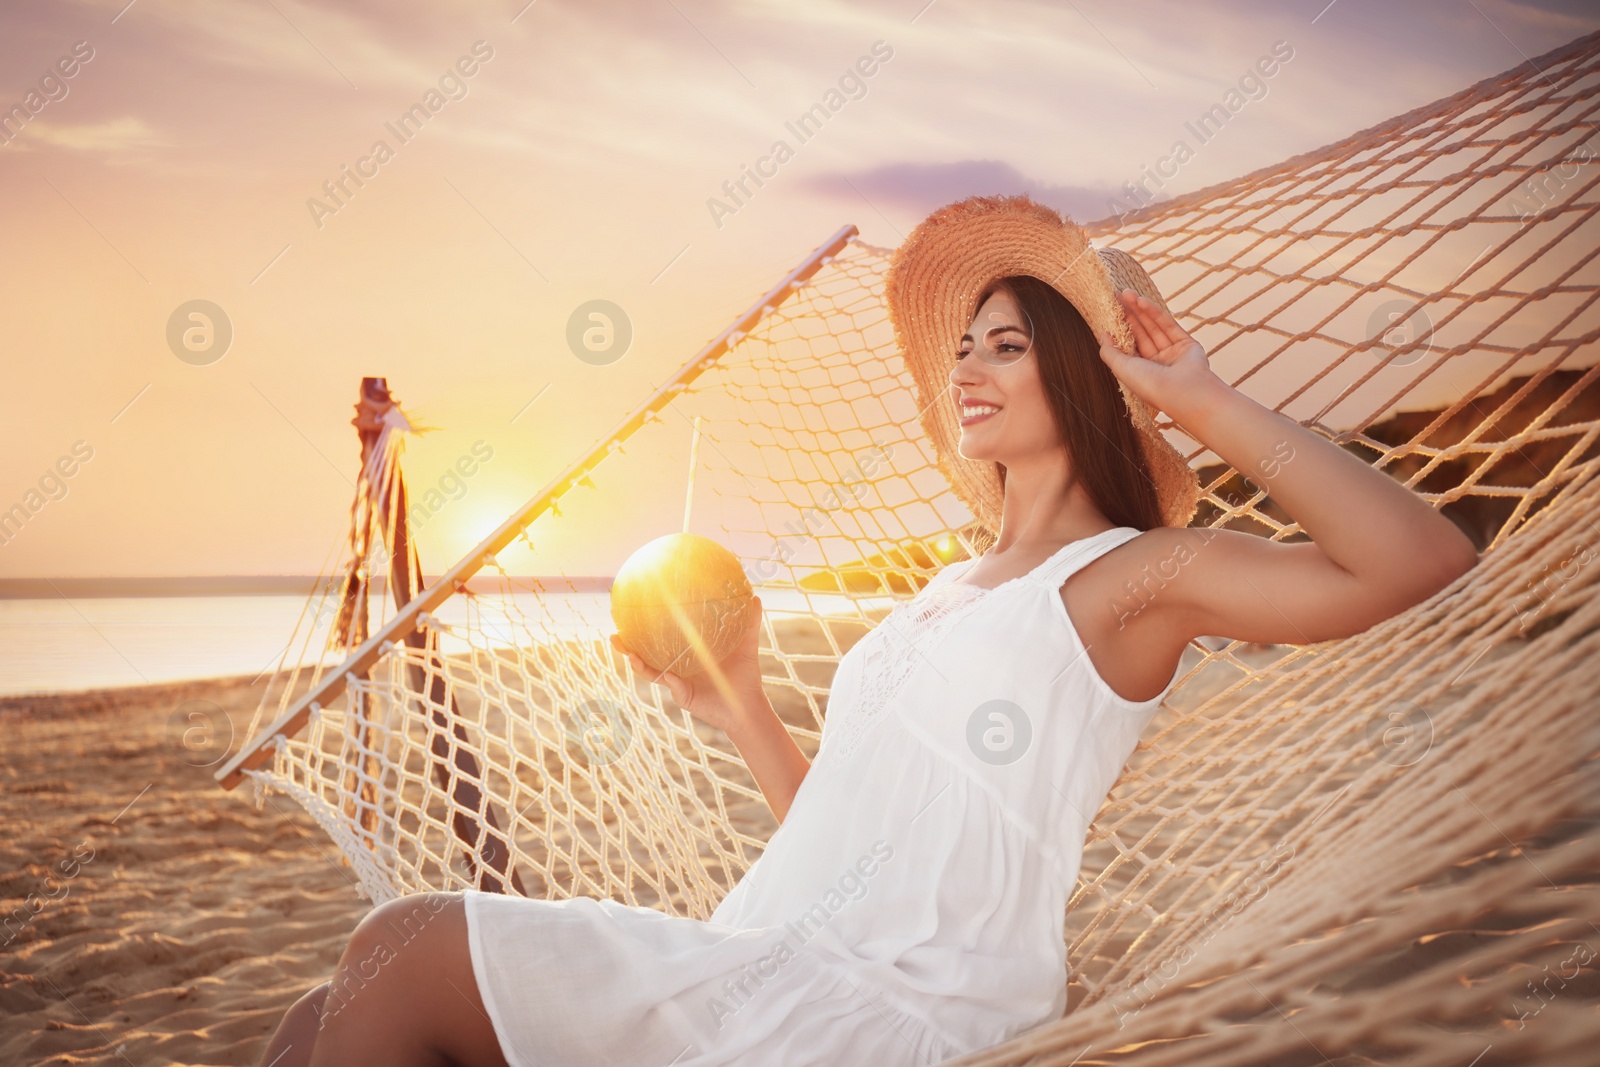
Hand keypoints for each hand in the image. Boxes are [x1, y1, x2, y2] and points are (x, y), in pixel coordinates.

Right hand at [610, 595, 766, 736]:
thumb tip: (755, 596)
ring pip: (650, 671)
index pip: (663, 640)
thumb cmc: (745, 677)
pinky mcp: (683, 696)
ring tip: (623, 648)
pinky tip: (661, 671)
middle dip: (628, 645)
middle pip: (647, 655)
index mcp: (688, 654)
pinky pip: (671, 685)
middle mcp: (678, 668)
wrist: (748, 707)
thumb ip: (749, 623)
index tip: (632, 613)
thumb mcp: (746, 646)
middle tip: (614, 632)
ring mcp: (678, 683)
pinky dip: (667, 678)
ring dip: (635, 661)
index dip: (646, 629)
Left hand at [1095, 289, 1215, 415]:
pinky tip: (1141, 301)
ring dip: (1140, 310)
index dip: (1119, 328)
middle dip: (1128, 314)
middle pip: (1140, 333)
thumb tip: (1102, 335)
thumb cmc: (1150, 385)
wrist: (1183, 391)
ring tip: (1126, 293)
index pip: (1128, 346)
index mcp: (1141, 372)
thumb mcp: (1121, 368)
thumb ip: (1110, 352)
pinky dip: (1155, 312)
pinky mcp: (1187, 343)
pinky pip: (1168, 325)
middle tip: (1116, 296)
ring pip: (1153, 327)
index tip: (1109, 311)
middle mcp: (1157, 363)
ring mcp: (1172, 353)